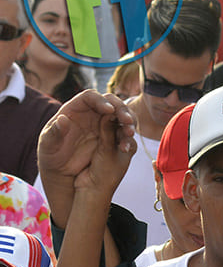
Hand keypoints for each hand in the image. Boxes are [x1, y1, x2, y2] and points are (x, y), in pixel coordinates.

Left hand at [38, 91, 136, 214]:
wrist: (61, 170)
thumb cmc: (51, 155)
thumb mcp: (48, 145)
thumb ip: (54, 133)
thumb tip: (62, 119)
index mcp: (75, 109)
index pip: (90, 97)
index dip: (100, 100)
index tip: (109, 110)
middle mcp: (91, 114)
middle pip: (110, 103)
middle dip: (121, 109)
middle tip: (128, 120)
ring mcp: (102, 125)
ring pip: (120, 116)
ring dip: (128, 122)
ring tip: (130, 133)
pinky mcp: (111, 137)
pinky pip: (122, 132)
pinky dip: (127, 137)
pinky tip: (126, 146)